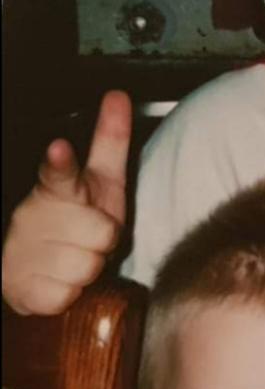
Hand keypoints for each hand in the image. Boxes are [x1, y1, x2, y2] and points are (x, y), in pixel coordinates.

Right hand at [2, 91, 131, 315]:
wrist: (31, 269)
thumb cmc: (75, 219)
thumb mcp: (98, 180)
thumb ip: (109, 140)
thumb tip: (120, 94)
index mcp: (56, 191)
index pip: (58, 173)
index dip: (60, 162)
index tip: (61, 147)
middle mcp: (34, 218)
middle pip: (101, 232)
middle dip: (104, 240)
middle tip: (91, 239)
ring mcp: (23, 253)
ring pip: (87, 266)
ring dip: (90, 268)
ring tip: (75, 260)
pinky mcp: (21, 289)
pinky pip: (67, 294)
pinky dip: (70, 294)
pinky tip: (57, 282)